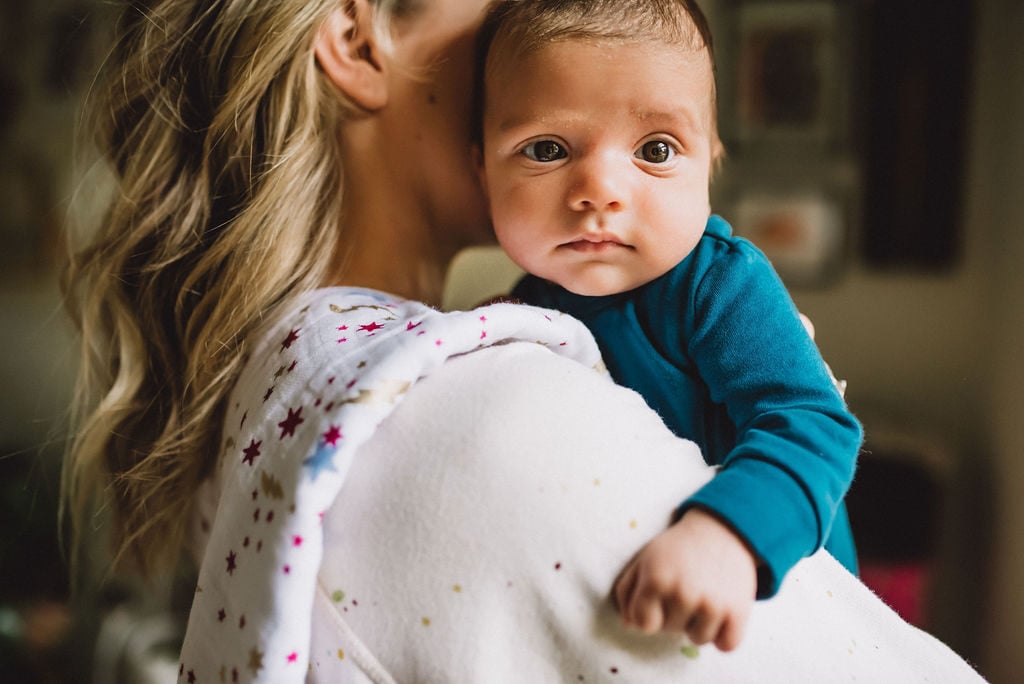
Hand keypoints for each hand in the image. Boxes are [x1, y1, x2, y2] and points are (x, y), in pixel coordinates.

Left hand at [613, 508, 756, 650]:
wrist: (722, 529)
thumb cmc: (677, 548)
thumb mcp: (644, 559)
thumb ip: (627, 591)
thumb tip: (629, 624)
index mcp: (656, 580)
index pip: (643, 624)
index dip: (648, 613)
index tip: (657, 599)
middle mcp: (683, 594)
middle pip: (669, 631)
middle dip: (673, 614)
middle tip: (685, 588)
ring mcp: (711, 605)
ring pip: (698, 639)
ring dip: (699, 624)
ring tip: (703, 596)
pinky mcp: (738, 612)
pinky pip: (726, 646)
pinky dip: (725, 635)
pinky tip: (721, 612)